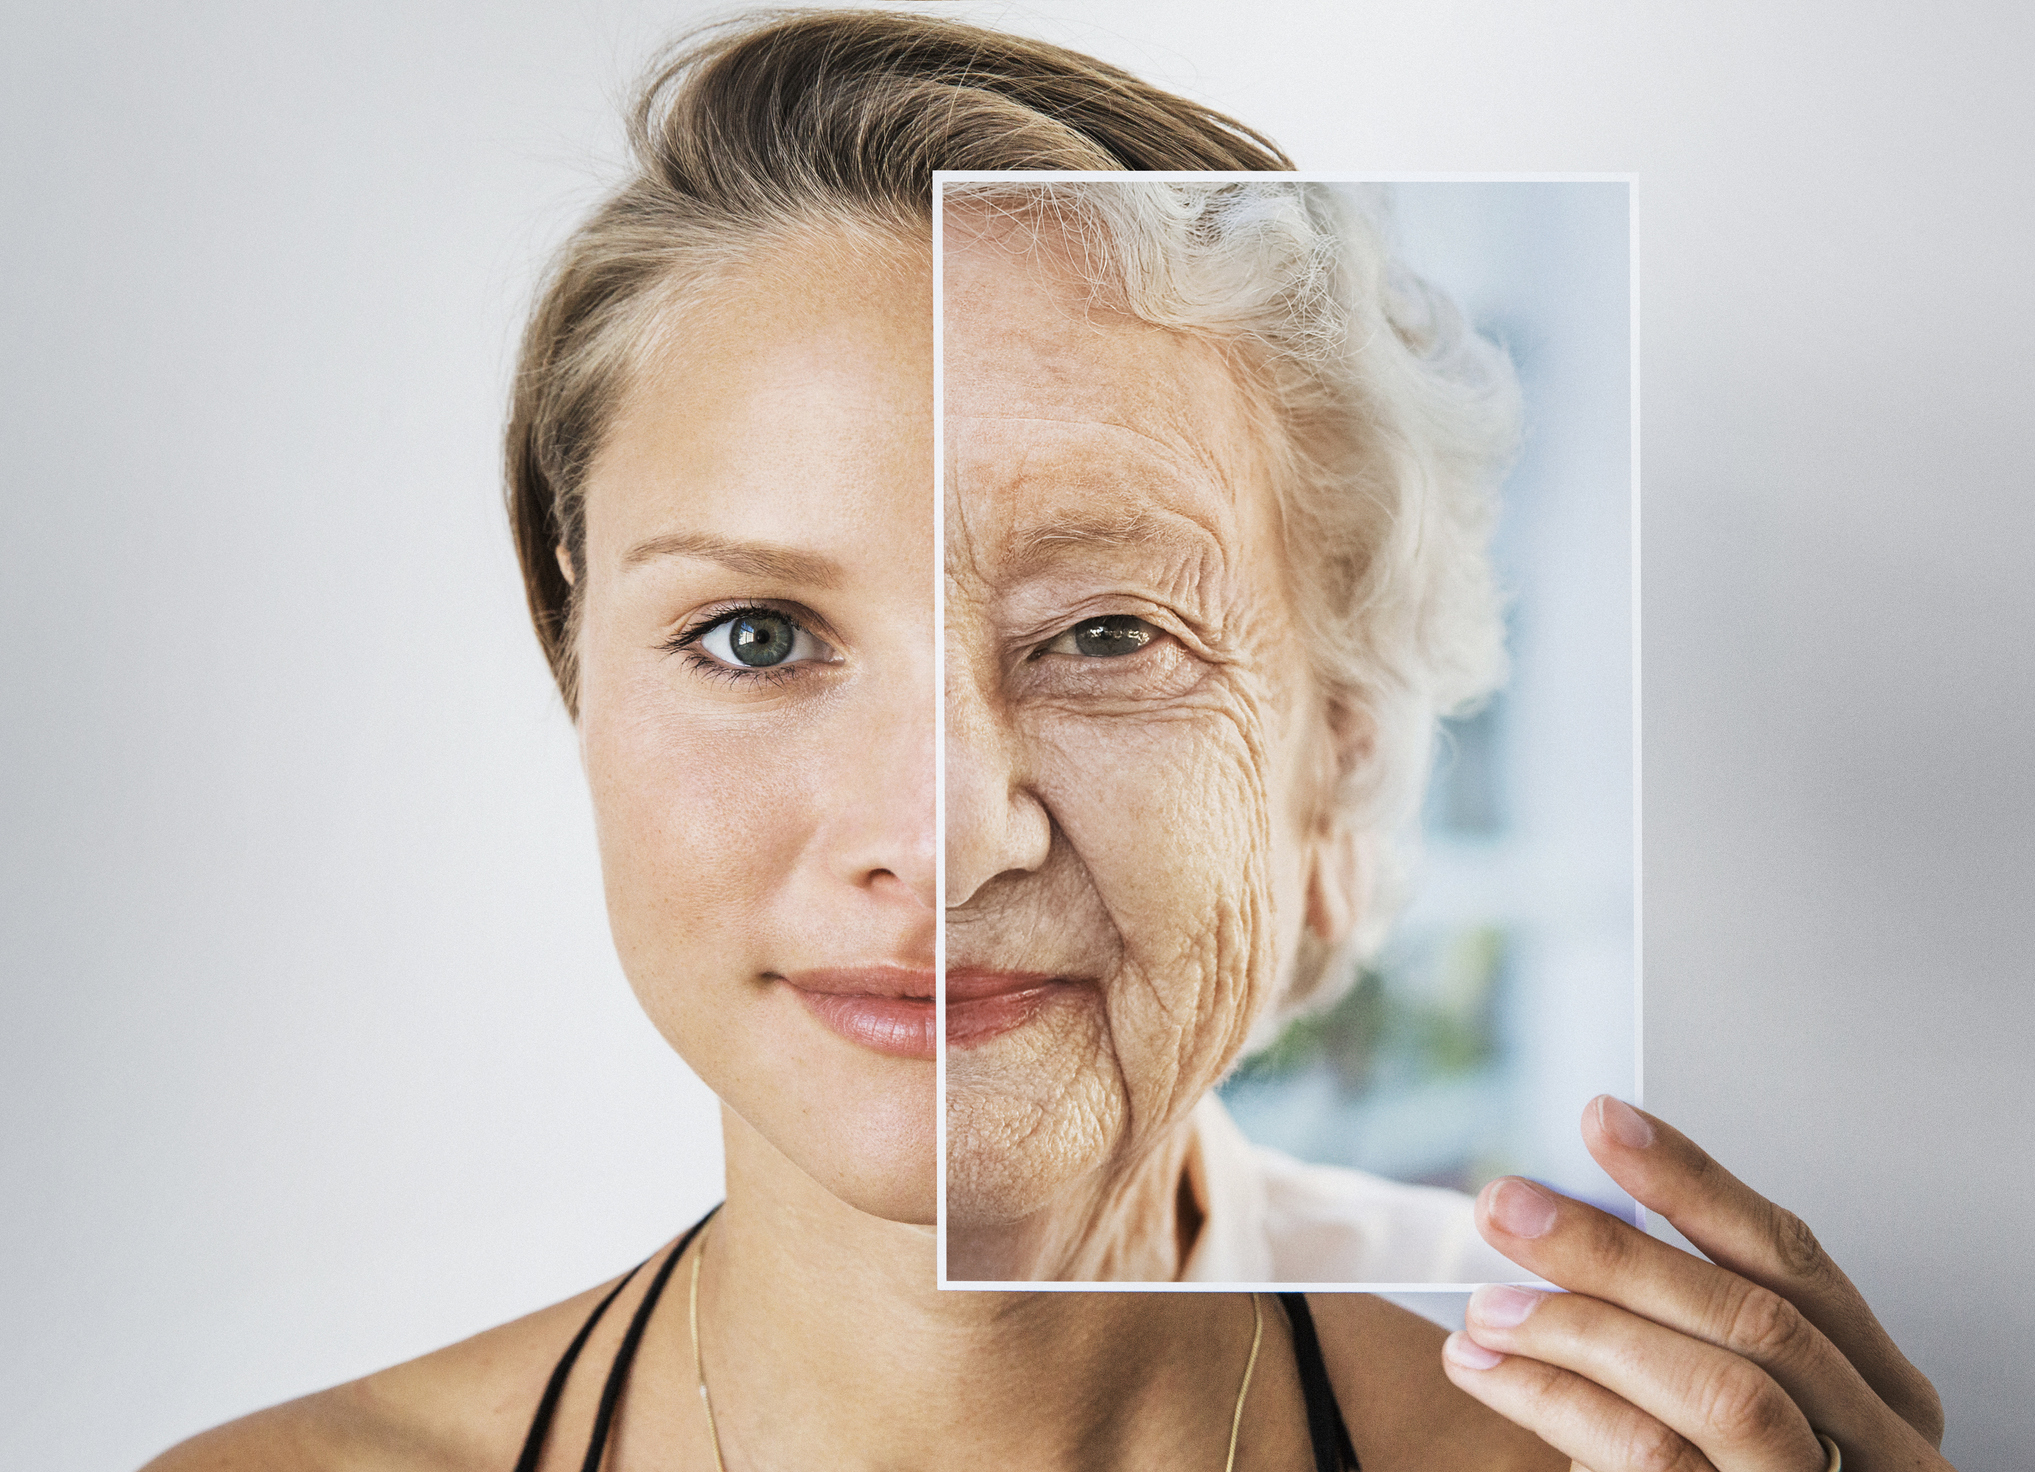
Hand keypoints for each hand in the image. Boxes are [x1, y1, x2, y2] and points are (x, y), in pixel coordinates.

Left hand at [1439, 1096, 1948, 1469]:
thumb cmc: (1705, 1470)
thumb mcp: (1714, 1396)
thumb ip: (1678, 1320)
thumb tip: (1562, 1212)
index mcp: (1877, 1388)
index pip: (1792, 1256)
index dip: (1696, 1181)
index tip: (1603, 1120)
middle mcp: (1877, 1443)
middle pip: (1756, 1319)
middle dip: (1619, 1253)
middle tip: (1507, 1207)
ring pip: (1721, 1391)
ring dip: (1584, 1331)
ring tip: (1484, 1308)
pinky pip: (1656, 1456)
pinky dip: (1560, 1401)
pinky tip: (1489, 1369)